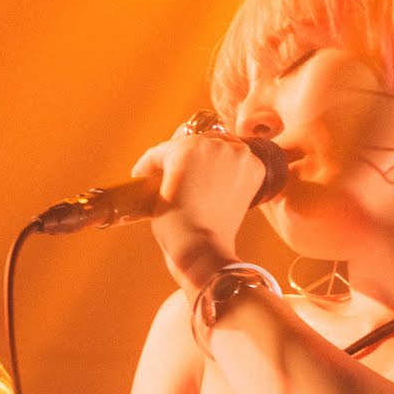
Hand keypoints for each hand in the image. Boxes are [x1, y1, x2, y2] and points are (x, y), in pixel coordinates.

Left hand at [130, 132, 264, 290]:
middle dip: (184, 157)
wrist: (204, 250)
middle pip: (201, 143)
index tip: (189, 174)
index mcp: (254, 163)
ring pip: (179, 146)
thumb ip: (220, 181)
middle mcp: (236, 149)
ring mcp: (211, 148)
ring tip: (152, 178)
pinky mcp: (183, 153)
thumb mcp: (228, 202)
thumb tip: (193, 169)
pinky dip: (146, 165)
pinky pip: (158, 153)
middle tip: (168, 174)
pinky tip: (139, 177)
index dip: (203, 161)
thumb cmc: (214, 236)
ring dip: (164, 161)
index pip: (223, 149)